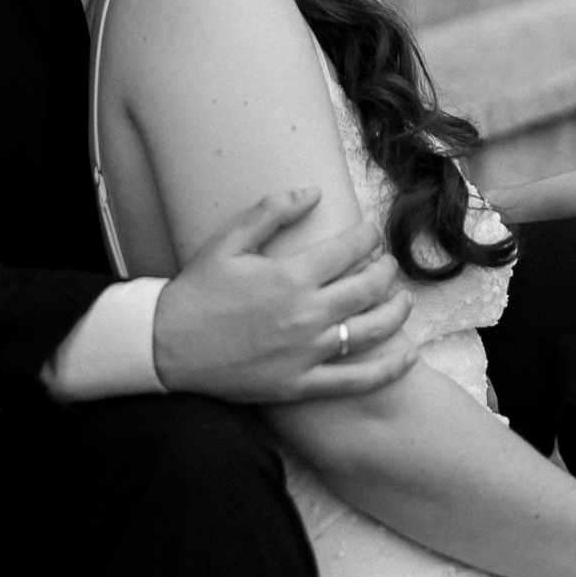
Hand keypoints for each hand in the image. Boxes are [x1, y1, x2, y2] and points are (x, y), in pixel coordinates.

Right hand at [153, 188, 415, 402]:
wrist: (167, 347)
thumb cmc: (197, 291)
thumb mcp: (227, 240)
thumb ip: (272, 212)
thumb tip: (314, 191)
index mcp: (290, 276)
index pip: (349, 250)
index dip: (368, 236)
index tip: (372, 232)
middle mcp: (305, 315)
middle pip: (369, 288)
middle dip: (386, 271)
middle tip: (388, 264)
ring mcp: (306, 353)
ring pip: (372, 331)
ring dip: (396, 311)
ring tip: (403, 300)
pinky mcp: (301, 384)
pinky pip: (356, 380)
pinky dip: (388, 369)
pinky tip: (408, 355)